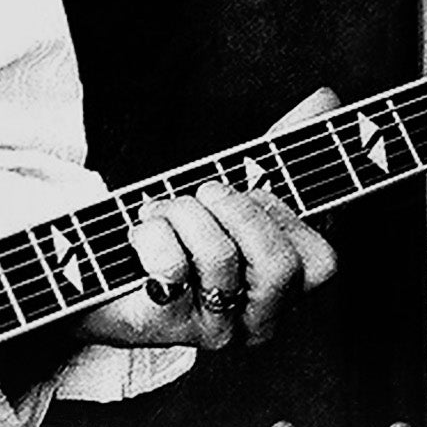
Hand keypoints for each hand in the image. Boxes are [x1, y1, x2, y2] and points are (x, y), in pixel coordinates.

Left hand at [78, 87, 343, 350]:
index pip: (321, 262)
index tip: (248, 190)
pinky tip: (138, 236)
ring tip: (158, 212)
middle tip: (203, 192)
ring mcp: (213, 329)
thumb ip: (281, 149)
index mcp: (286, 289)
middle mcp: (258, 319)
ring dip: (183, 214)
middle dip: (236, 210)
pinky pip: (169, 269)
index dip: (284, 214)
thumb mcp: (234, 189)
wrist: (98, 270)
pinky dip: (151, 235)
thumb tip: (327, 97)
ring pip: (221, 259)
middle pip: (281, 267)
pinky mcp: (166, 327)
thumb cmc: (178, 232)